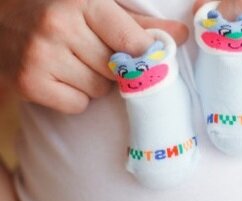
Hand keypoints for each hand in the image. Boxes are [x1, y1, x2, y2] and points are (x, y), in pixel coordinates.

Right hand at [0, 0, 187, 113]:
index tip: (143, 57)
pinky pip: (77, 105)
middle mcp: (58, 27)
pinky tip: (60, 77)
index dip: (143, 55)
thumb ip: (139, 23)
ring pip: (98, 90)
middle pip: (117, 70)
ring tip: (73, 62)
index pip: (132, 42)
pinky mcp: (29, 82)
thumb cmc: (57, 10)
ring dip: (93, 82)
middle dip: (112, 67)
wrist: (2, 17)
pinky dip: (74, 97)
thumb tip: (180, 35)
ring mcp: (40, 56)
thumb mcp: (97, 7)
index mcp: (80, 2)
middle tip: (91, 51)